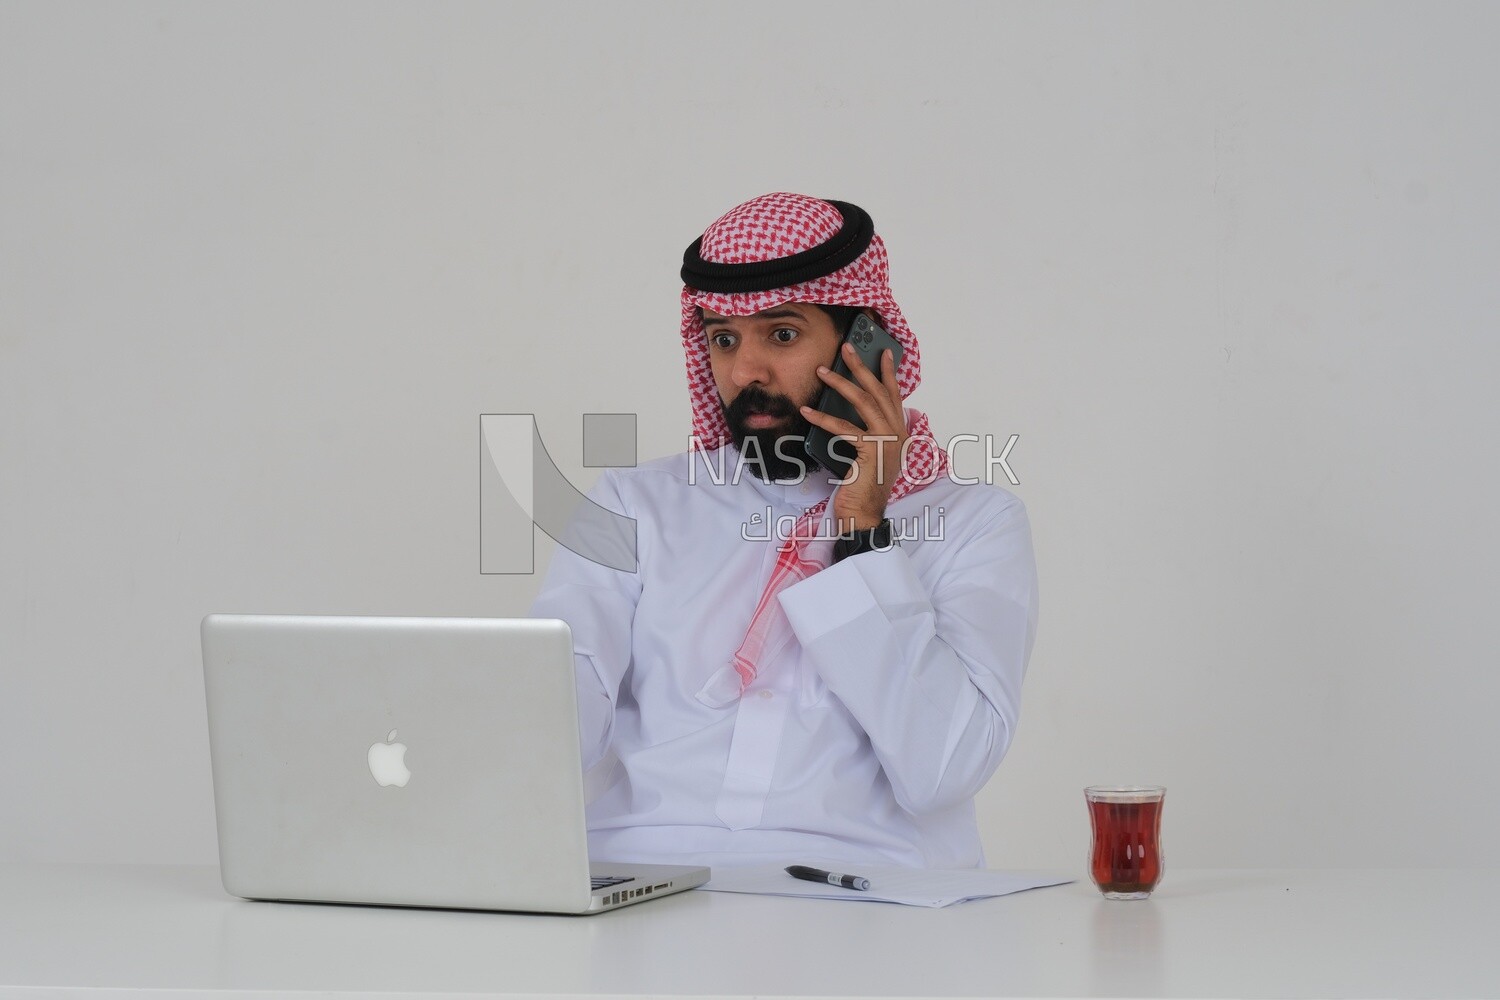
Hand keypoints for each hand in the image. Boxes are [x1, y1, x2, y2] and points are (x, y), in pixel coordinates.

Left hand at [800, 343, 907, 532]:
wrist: (865, 514)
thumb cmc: (864, 486)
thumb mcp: (869, 455)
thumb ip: (868, 433)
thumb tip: (850, 412)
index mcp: (900, 433)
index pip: (895, 396)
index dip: (889, 373)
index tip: (884, 352)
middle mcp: (898, 434)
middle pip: (879, 391)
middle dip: (862, 367)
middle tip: (847, 348)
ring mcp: (888, 441)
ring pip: (865, 402)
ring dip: (841, 384)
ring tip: (822, 371)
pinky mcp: (872, 451)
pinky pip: (844, 428)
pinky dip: (824, 418)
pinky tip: (808, 410)